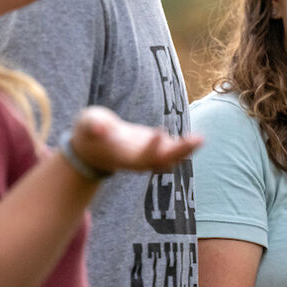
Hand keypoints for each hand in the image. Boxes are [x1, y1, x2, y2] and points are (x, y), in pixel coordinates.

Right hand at [69, 106, 201, 174]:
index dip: (151, 146)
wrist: (92, 147)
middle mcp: (136, 160)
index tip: (160, 131)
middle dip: (178, 151)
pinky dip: (183, 148)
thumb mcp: (86, 125)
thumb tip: (101, 128)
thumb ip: (93, 125)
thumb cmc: (88, 132)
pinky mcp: (152, 149)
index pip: (139, 156)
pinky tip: (196, 139)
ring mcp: (145, 156)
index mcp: (121, 155)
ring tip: (200, 139)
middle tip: (197, 140)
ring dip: (185, 152)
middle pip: (160, 161)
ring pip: (168, 160)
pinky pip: (171, 153)